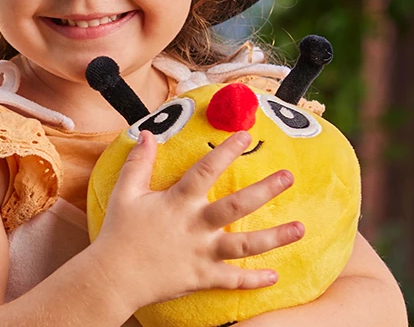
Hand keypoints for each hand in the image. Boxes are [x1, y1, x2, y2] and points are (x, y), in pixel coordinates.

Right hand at [89, 129, 303, 309]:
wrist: (112, 277)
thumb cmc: (118, 234)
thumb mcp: (125, 193)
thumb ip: (139, 163)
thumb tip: (145, 133)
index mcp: (177, 202)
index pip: (206, 170)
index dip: (226, 151)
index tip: (246, 135)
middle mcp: (195, 226)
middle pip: (236, 206)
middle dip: (265, 190)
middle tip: (289, 177)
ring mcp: (201, 253)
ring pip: (245, 245)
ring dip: (275, 237)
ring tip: (301, 228)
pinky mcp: (202, 277)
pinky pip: (233, 280)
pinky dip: (254, 281)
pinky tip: (275, 276)